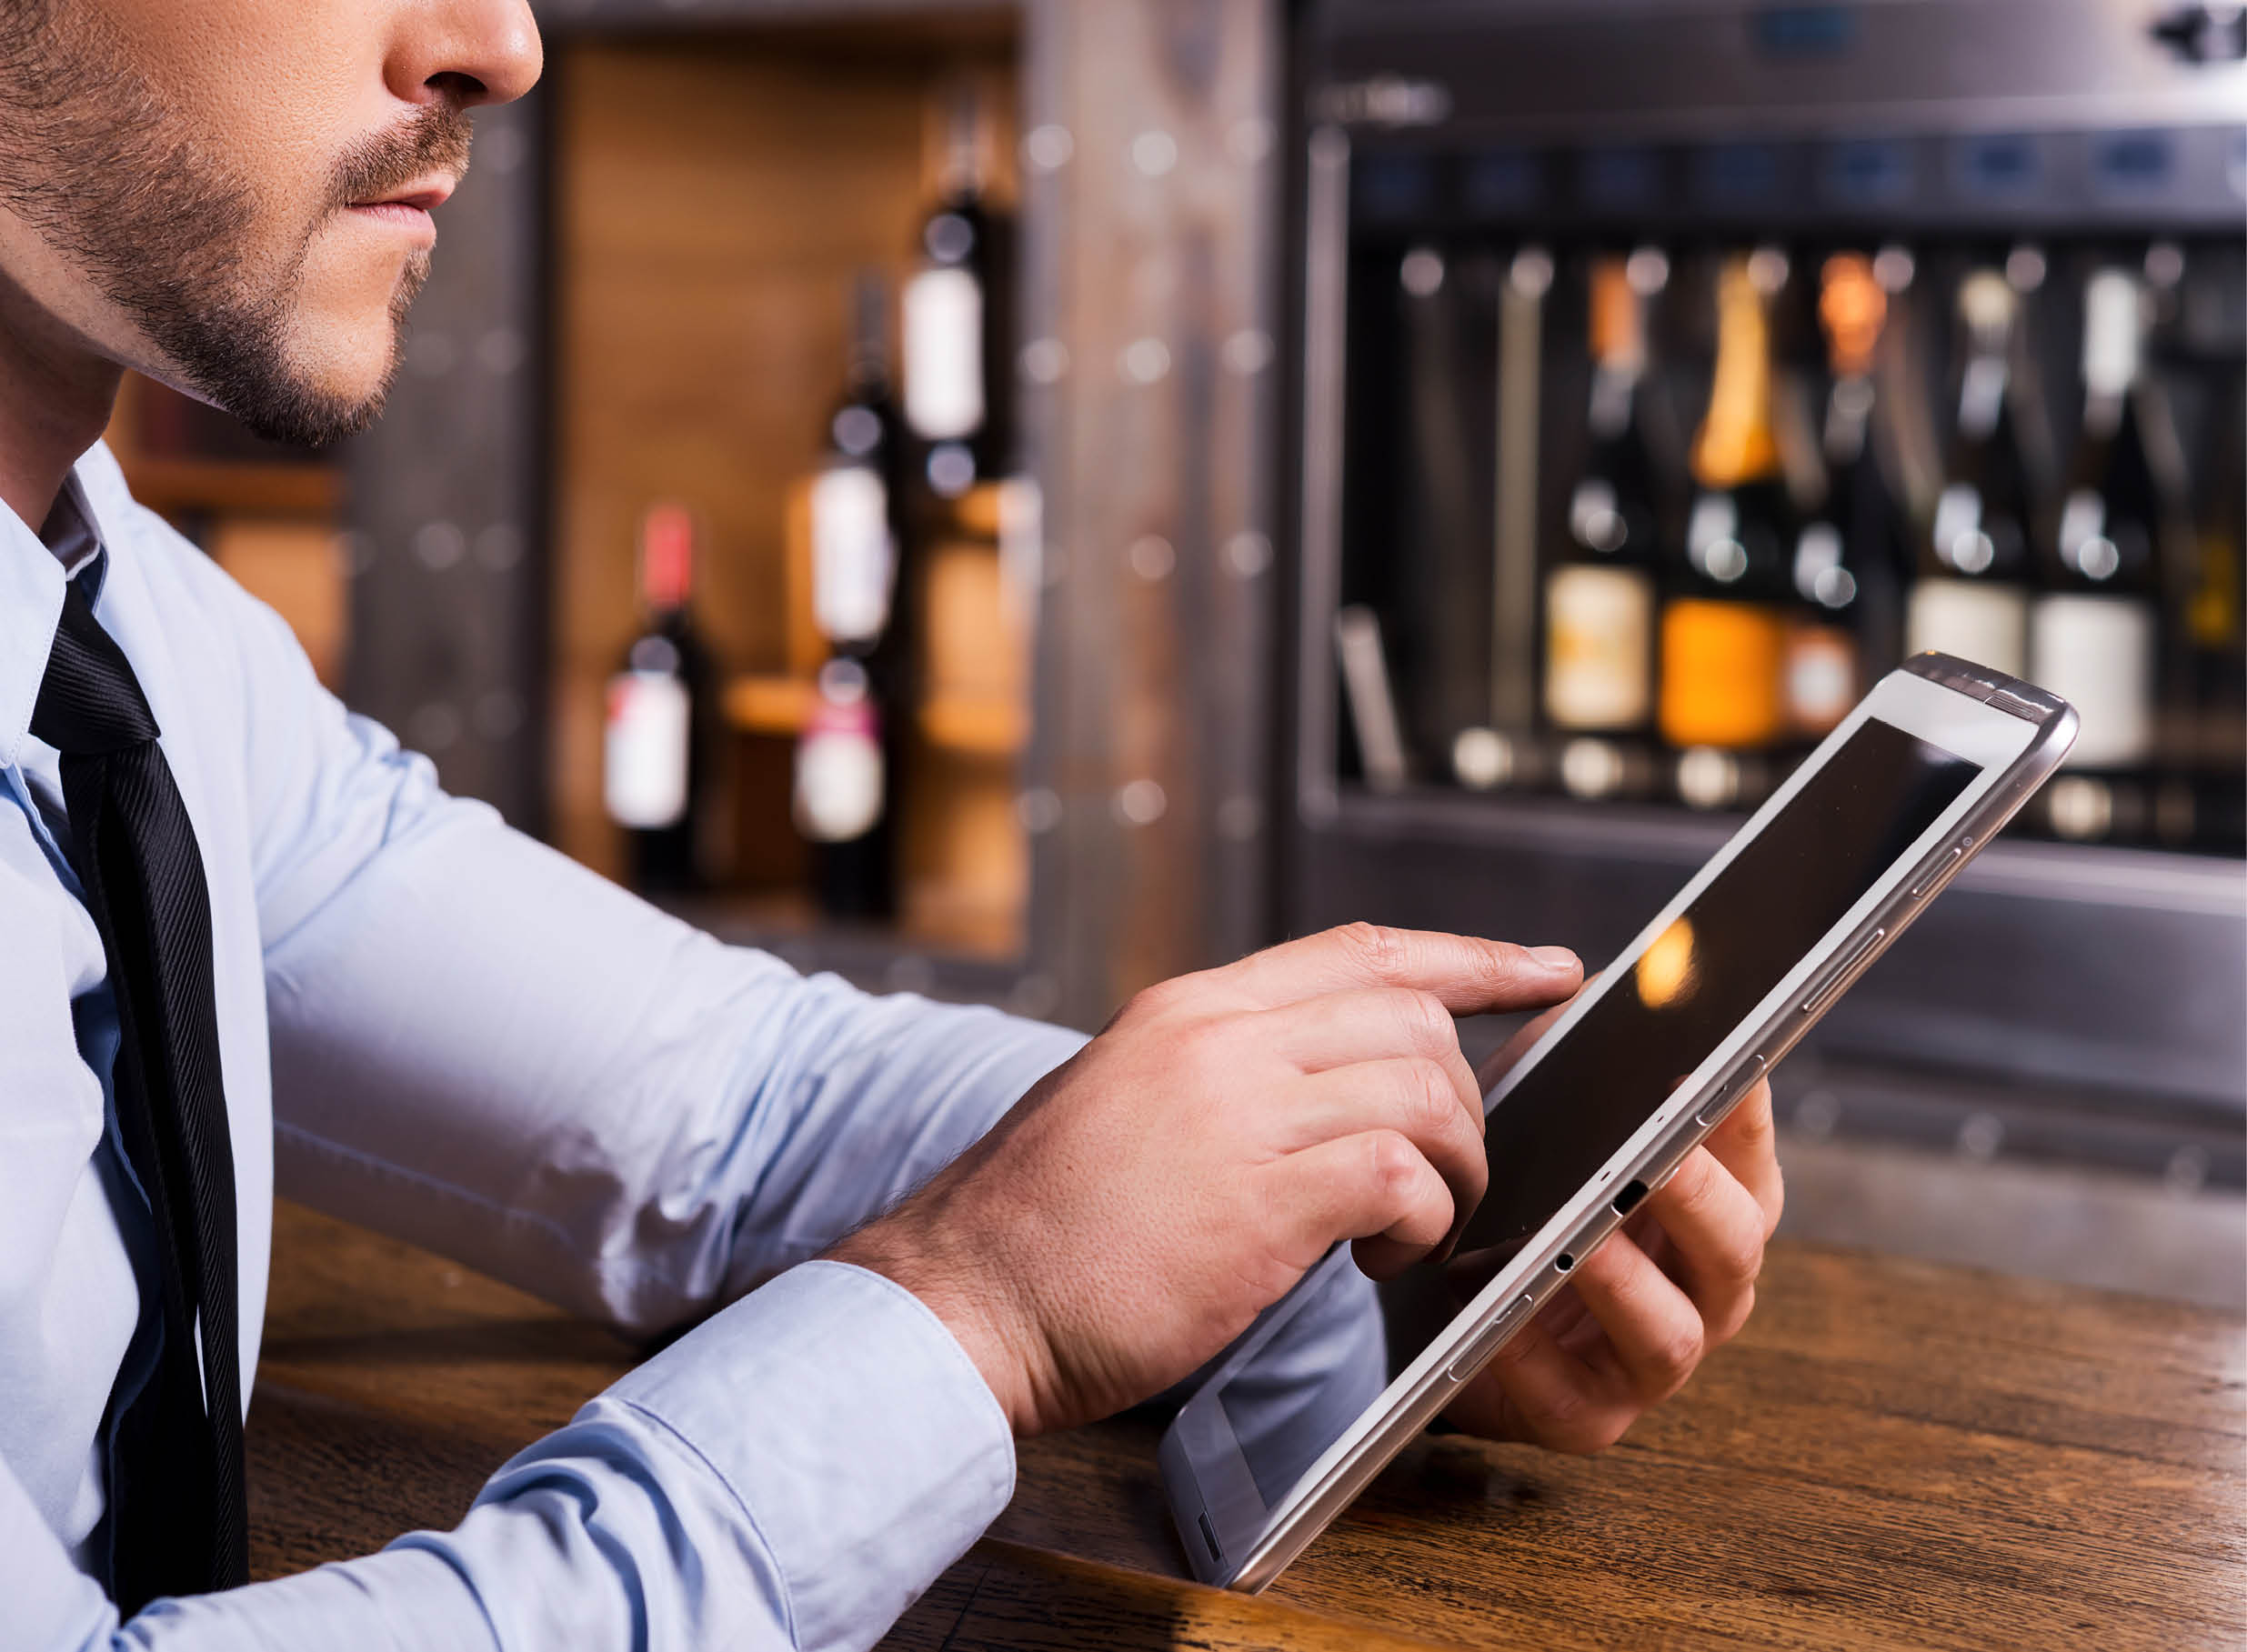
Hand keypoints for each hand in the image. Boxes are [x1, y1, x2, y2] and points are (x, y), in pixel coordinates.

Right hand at [828, 923, 1583, 1437]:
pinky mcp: (1257, 1203)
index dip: (1474, 956)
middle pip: (1414, 1018)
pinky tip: (1380, 1259)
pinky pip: (1398, 1176)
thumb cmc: (1043, 1226)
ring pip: (1424, 1090)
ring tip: (1413, 1225)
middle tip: (1451, 1169)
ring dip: (1452, 1166)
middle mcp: (1218, 1040)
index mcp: (1190, 1009)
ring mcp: (1237, 1115)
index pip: (1364, 950)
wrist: (959, 1300)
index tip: (1550, 969)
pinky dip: (1421, 1219)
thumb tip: (1326, 1087)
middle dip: (1467, 1096)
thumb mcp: (1124, 1099)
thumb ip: (1221, 1075)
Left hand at [1440, 998, 1784, 1452]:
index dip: (1739, 1108)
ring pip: (1674, 1333)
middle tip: (1658, 1155)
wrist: (1442, 1304)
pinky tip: (1495, 1312)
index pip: (1747, 1146)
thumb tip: (1583, 983)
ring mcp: (1650, 1359)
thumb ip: (1569, 1051)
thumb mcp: (1540, 1107)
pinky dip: (1535, 1357)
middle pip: (1734, 1244)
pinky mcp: (1587, 1417)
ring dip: (1625, 1283)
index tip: (1721, 1063)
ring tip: (1579, 1241)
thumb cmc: (1515, 1190)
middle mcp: (1703, 1283)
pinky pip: (1577, 1401)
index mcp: (1712, 1199)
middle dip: (1698, 1196)